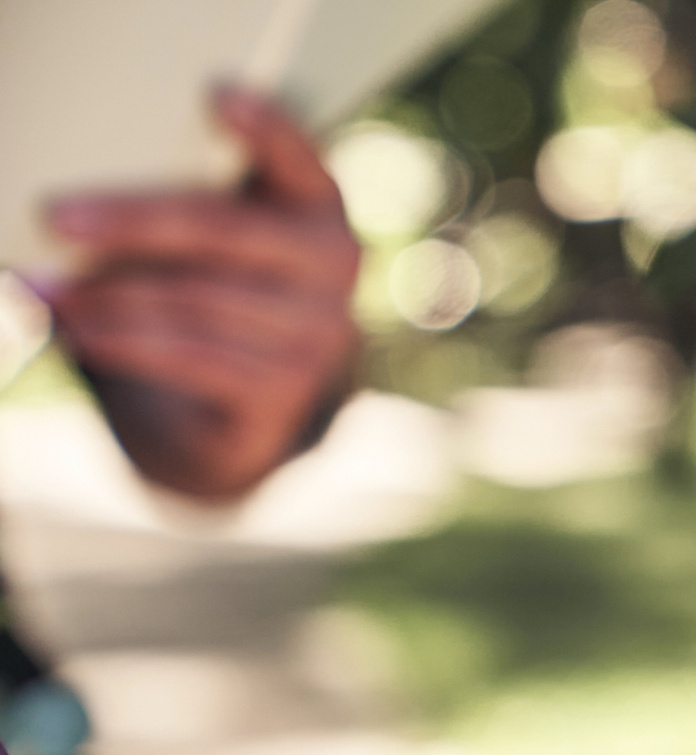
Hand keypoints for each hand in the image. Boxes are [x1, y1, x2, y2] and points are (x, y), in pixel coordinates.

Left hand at [45, 87, 360, 499]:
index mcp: (317, 207)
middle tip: (55, 218)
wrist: (242, 401)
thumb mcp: (210, 238)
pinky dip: (125, 345)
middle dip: (132, 223)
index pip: (301, 160)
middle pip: (226, 232)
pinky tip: (78, 333)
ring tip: (45, 289)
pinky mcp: (286, 391)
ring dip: (108, 297)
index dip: (267, 131)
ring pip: (198, 302)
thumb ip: (182, 207)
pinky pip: (195, 360)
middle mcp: (333, 267)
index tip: (217, 96)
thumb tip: (80, 211)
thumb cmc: (212, 289)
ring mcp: (318, 334)